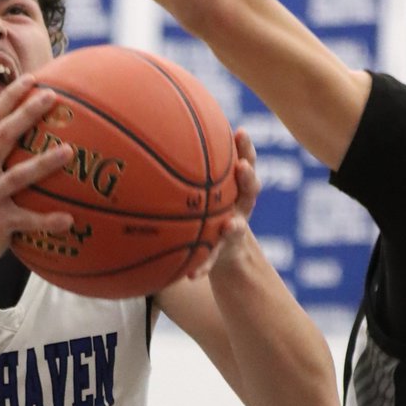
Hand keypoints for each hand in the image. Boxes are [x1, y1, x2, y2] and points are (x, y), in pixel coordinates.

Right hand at [0, 75, 74, 277]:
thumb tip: (19, 129)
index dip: (10, 97)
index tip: (32, 78)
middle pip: (2, 136)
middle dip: (27, 113)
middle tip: (52, 97)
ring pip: (17, 176)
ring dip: (44, 163)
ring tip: (69, 151)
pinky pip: (27, 221)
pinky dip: (48, 221)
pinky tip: (69, 220)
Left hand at [189, 127, 260, 277]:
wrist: (220, 247)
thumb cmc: (205, 206)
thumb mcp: (200, 186)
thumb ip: (186, 163)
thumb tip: (155, 128)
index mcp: (235, 186)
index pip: (246, 161)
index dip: (246, 147)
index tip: (240, 132)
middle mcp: (240, 205)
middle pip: (250, 189)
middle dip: (248, 177)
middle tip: (242, 168)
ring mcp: (233, 229)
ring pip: (239, 226)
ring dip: (236, 226)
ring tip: (231, 226)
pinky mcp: (221, 254)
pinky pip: (211, 261)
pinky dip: (203, 267)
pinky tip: (192, 276)